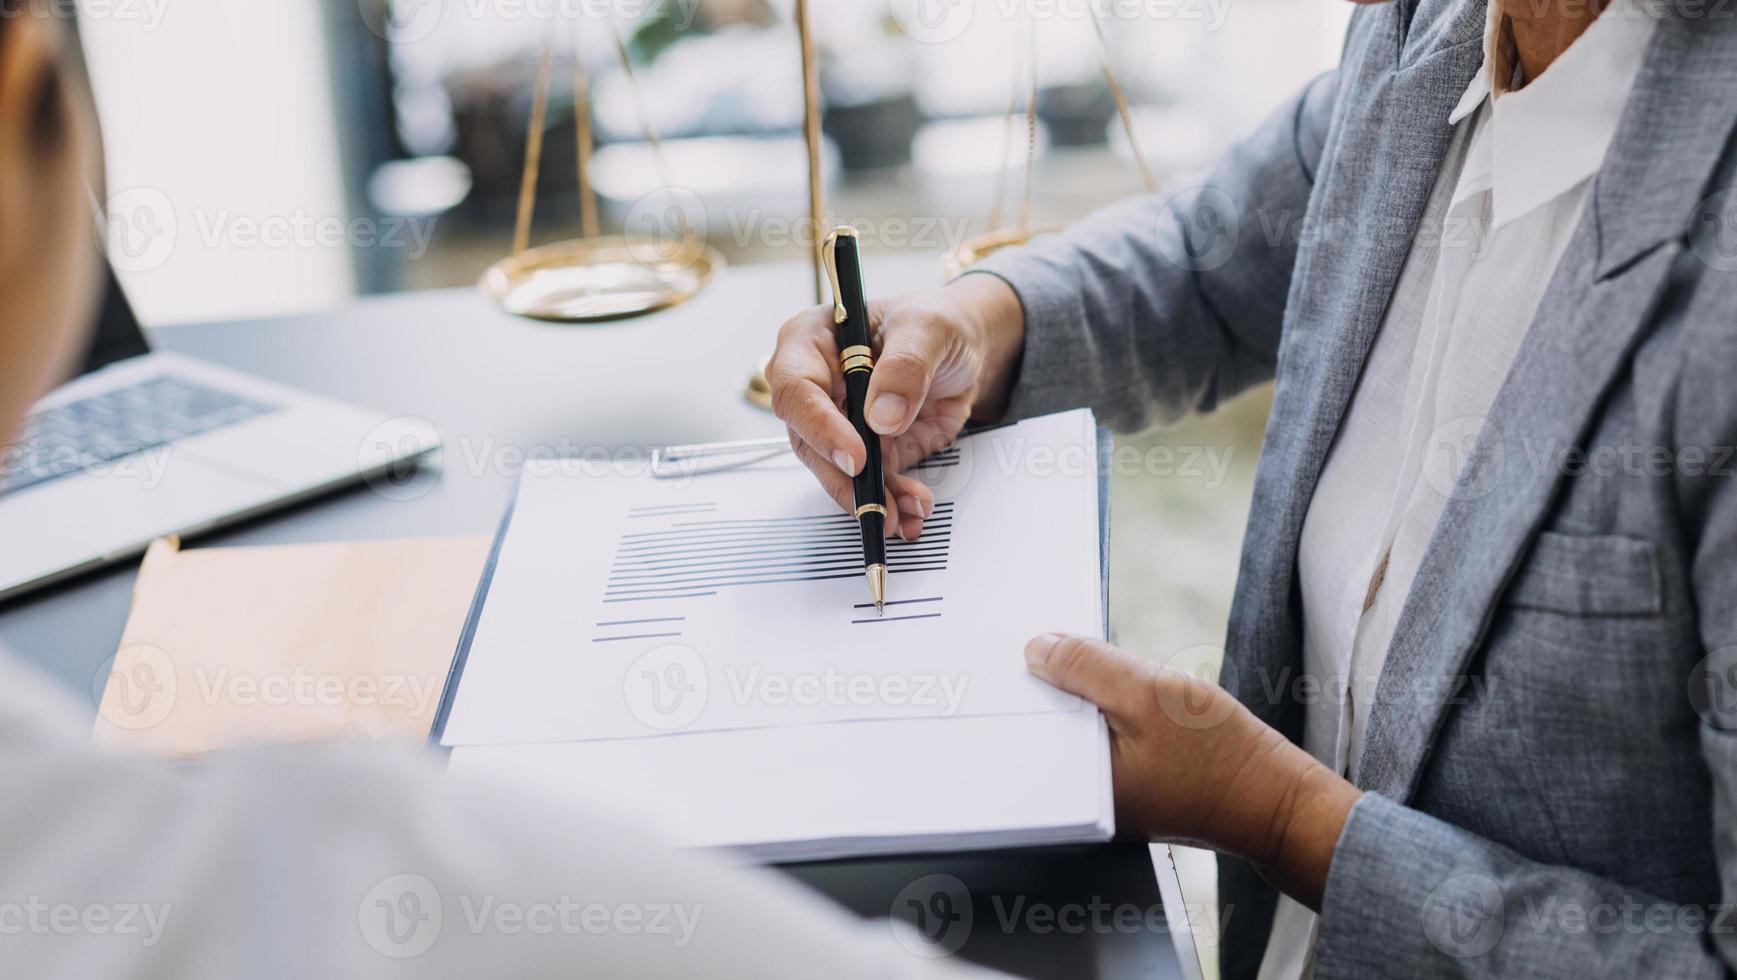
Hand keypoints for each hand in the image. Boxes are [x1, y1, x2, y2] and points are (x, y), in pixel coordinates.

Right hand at [765, 274, 1023, 539]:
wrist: (966, 347)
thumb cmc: (936, 322)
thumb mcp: (928, 328)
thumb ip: (906, 366)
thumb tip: (883, 415)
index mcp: (812, 342)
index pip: (796, 389)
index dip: (820, 427)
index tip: (856, 455)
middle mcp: (817, 386)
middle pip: (809, 441)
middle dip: (844, 478)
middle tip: (877, 502)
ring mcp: (839, 423)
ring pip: (837, 472)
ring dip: (870, 498)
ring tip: (903, 513)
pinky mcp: (867, 451)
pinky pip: (871, 484)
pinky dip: (892, 501)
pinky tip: (912, 510)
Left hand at [1023, 633, 1361, 909]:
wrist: (1274, 800)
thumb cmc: (1220, 757)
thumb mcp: (1148, 695)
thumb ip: (1087, 668)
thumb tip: (1036, 649)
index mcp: (1073, 792)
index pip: (1025, 728)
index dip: (1022, 680)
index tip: (1019, 641)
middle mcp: (1079, 803)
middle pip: (1045, 728)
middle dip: (1049, 685)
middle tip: (1050, 640)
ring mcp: (1102, 796)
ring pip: (1074, 730)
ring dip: (1079, 695)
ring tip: (1089, 661)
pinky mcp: (1124, 786)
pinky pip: (1098, 739)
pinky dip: (1102, 711)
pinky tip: (1118, 689)